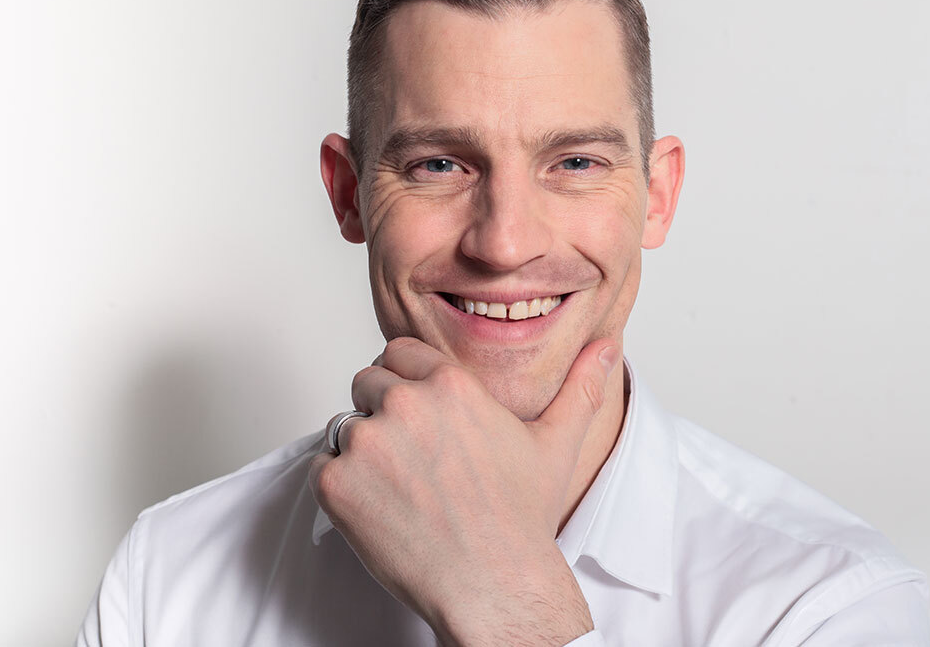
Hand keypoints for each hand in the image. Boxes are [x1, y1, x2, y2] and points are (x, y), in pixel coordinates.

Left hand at [307, 336, 620, 645]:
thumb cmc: (521, 518)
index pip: (398, 353)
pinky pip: (321, 465)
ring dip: (361, 450)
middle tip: (411, 460)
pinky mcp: (337, 482)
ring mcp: (367, 442)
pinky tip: (380, 510)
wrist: (493, 584)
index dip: (407, 383)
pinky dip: (342, 487)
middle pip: (366, 383)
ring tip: (399, 488)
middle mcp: (405, 402)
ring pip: (344, 426)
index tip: (420, 418)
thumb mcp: (555, 444)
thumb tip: (608, 345)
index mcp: (451, 383)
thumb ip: (579, 387)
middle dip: (381, 412)